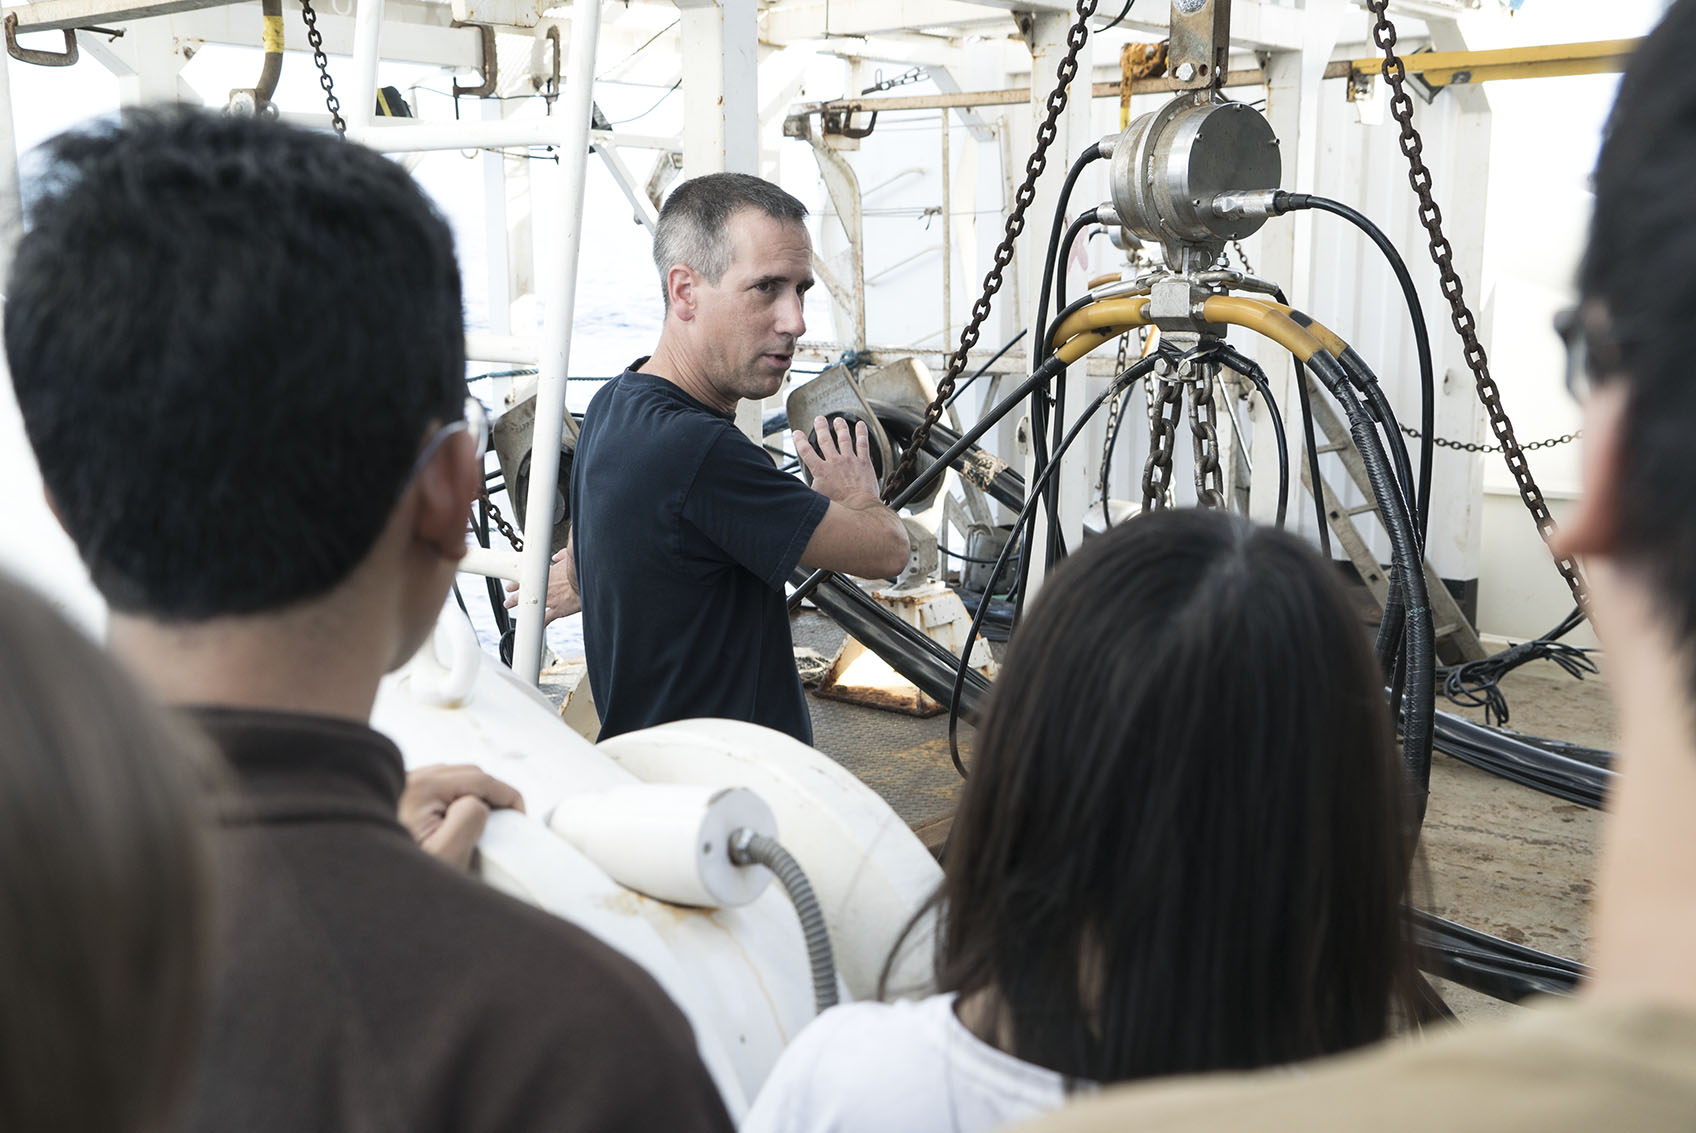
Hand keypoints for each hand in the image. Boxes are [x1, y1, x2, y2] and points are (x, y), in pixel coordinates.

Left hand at [398, 764, 524, 869]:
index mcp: (422, 787)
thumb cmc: (400, 879)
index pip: (481, 778)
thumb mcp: (445, 855)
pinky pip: (434, 788)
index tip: (521, 820)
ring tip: (483, 823)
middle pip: (467, 773)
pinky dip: (452, 798)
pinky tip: (455, 821)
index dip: (509, 796)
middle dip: (492, 793)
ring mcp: (399, 786)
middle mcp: (408, 779)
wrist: (361, 897)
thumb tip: (480, 802)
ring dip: (472, 794)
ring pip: (450, 778)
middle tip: (505, 823)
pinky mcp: (395, 798)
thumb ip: (469, 819)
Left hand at [503, 545, 580, 623]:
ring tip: (516, 614)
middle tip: (508, 601)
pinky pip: (547, 619)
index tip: (511, 585)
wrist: (587, 580)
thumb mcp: (570, 557)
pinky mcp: (558, 610)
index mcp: (547, 575)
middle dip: (515, 597)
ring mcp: (550, 600)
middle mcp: (545, 588)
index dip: (518, 583)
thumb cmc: (580, 568)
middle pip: (525, 593)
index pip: (528, 579)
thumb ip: (561, 556)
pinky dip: (541, 624)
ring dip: (523, 610)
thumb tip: (556, 556)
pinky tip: (536, 627)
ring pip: (532, 606)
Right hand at [795, 415, 880, 504]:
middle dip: (821, 428)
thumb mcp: (816, 499)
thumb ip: (807, 489)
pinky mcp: (864, 463)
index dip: (799, 441)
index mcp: (821, 471)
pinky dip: (862, 433)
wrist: (858, 508)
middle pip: (825, 440)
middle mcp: (835, 462)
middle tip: (818, 420)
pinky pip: (862, 444)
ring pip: (844, 438)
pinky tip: (860, 425)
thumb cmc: (838, 507)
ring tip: (838, 420)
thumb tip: (796, 489)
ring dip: (840, 427)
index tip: (797, 433)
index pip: (806, 451)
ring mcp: (850, 461)